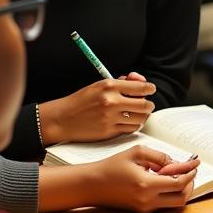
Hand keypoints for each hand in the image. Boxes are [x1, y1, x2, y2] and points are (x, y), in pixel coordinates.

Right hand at [39, 72, 155, 143]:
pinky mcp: (108, 131)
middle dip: (148, 104)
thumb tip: (140, 80)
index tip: (150, 90)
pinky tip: (129, 122)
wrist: (62, 118)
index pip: (141, 87)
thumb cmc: (81, 101)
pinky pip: (131, 129)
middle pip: (145, 104)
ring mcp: (110, 118)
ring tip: (138, 114)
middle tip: (146, 104)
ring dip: (142, 116)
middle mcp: (111, 101)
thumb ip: (121, 83)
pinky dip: (133, 125)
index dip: (149, 88)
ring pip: (140, 118)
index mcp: (109, 86)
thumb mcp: (99, 85)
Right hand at [81, 146, 198, 212]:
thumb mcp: (137, 153)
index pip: (179, 183)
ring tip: (179, 175)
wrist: (92, 185)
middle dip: (190, 184)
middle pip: (182, 198)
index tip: (195, 163)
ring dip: (182, 190)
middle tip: (190, 171)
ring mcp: (145, 208)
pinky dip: (170, 193)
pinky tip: (166, 181)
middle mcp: (147, 200)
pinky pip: (164, 204)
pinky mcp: (142, 211)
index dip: (190, 172)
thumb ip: (160, 156)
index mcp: (146, 185)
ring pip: (175, 203)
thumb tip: (177, 163)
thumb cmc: (112, 167)